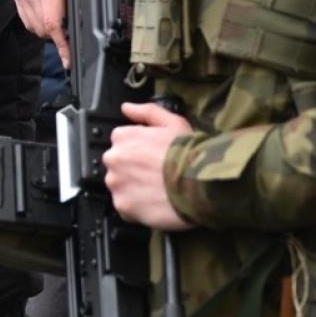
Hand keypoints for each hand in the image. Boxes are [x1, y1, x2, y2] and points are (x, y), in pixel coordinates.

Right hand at [13, 0, 70, 67]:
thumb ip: (73, 11)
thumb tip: (72, 37)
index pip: (51, 23)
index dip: (61, 44)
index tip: (67, 60)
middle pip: (42, 28)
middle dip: (57, 34)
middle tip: (69, 25)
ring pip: (34, 27)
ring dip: (47, 28)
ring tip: (58, 14)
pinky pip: (27, 20)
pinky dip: (38, 22)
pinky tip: (46, 11)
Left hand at [103, 101, 195, 230]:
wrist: (201, 183)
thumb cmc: (190, 154)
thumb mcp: (172, 122)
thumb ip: (147, 112)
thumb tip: (127, 108)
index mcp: (123, 137)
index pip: (121, 143)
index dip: (138, 152)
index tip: (151, 158)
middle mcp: (114, 158)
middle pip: (118, 165)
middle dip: (133, 170)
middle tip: (156, 176)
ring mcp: (117, 183)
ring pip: (120, 187)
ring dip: (133, 189)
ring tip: (157, 191)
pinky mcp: (123, 205)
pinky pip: (124, 208)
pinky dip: (136, 208)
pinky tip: (154, 203)